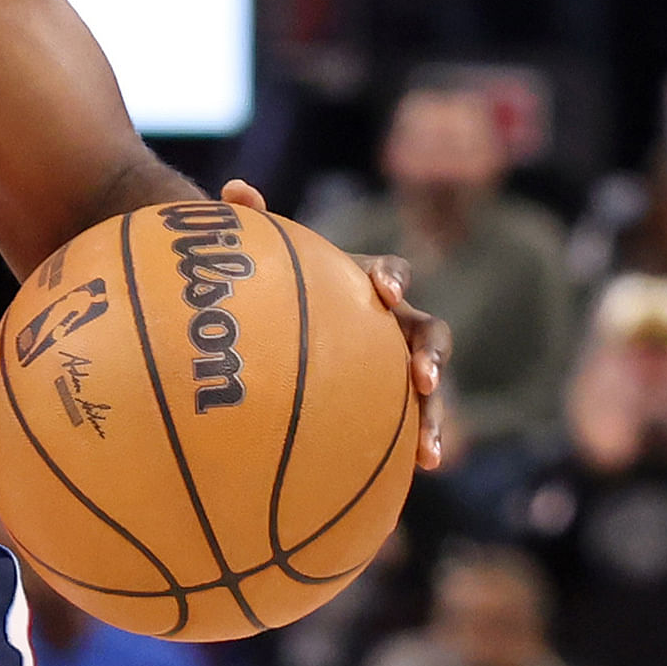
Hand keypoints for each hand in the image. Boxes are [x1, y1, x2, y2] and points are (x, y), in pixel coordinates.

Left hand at [244, 175, 446, 463]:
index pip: (390, 273)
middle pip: (428, 333)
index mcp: (369, 281)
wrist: (289, 317)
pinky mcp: (391, 400)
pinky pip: (407, 424)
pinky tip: (414, 477)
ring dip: (434, 416)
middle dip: (431, 355)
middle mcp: (394, 322)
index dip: (391, 279)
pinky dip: (413, 447)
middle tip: (423, 376)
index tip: (383, 290)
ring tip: (429, 453)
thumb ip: (253, 223)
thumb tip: (232, 188)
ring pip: (428, 387)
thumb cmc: (276, 283)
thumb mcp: (265, 257)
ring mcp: (397, 363)